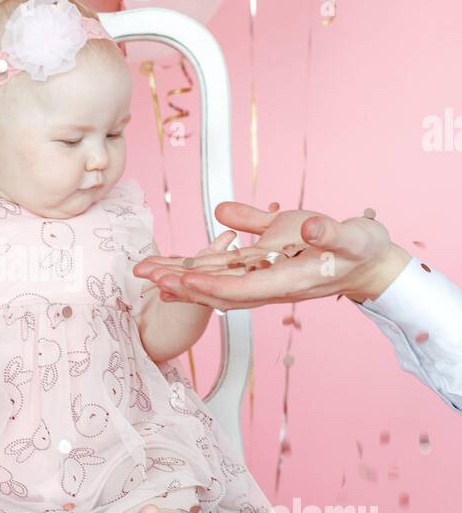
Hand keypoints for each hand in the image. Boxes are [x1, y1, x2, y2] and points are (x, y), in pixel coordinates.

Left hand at [132, 203, 410, 309]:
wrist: (367, 262)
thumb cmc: (361, 250)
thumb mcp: (352, 238)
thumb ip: (327, 231)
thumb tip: (307, 224)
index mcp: (287, 280)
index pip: (241, 287)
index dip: (211, 284)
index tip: (183, 279)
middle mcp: (268, 283)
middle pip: (216, 288)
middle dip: (181, 283)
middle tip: (145, 274)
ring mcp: (262, 275)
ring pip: (214, 280)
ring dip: (180, 276)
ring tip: (145, 270)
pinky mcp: (260, 262)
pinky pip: (222, 268)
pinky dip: (197, 267)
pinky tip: (173, 264)